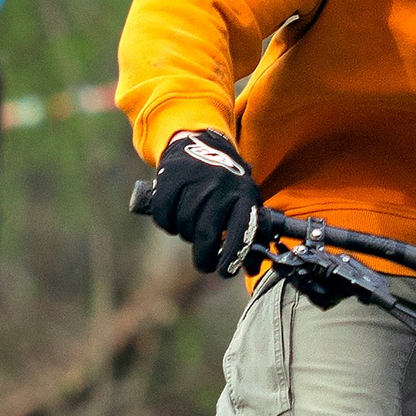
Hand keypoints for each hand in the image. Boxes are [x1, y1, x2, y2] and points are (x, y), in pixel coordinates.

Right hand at [141, 129, 265, 275]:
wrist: (202, 142)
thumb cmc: (227, 183)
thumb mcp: (244, 200)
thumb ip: (249, 233)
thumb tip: (251, 269)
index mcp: (243, 195)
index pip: (239, 234)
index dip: (231, 258)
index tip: (224, 273)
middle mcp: (221, 187)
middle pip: (206, 234)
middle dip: (204, 257)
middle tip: (204, 264)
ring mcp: (195, 180)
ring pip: (184, 225)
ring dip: (186, 234)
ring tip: (191, 227)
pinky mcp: (171, 176)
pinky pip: (164, 215)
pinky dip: (167, 223)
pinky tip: (174, 219)